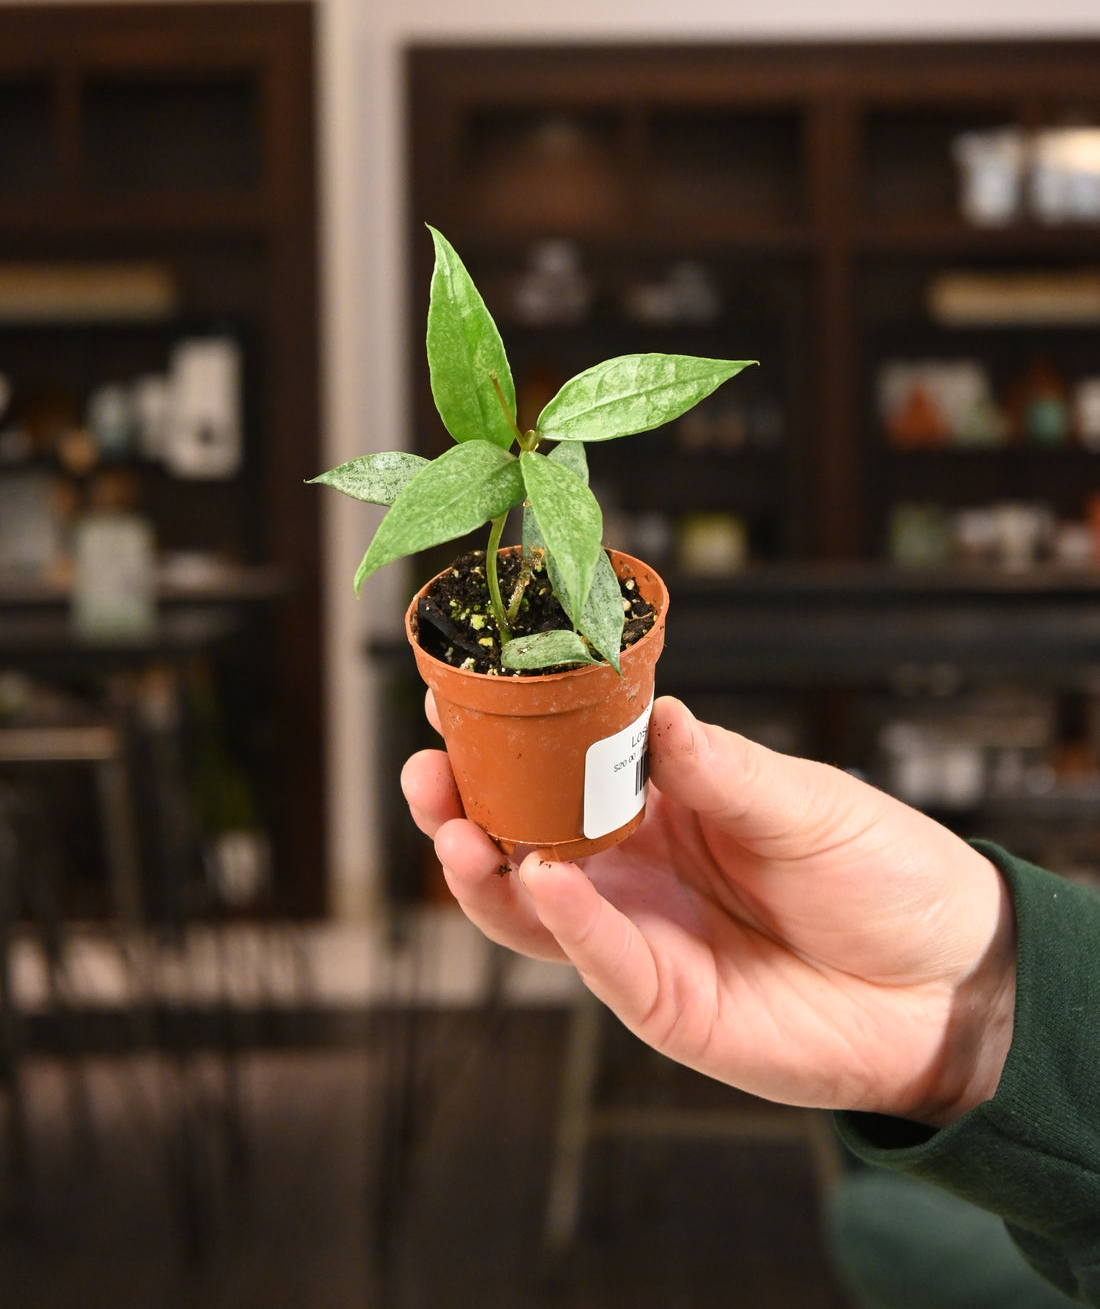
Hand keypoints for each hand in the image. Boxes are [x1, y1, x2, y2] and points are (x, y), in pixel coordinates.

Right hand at [402, 695, 1015, 1127]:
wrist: (947, 984)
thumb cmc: (881, 875)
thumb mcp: (806, 802)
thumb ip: (725, 770)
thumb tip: (663, 716)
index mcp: (662, 799)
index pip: (564, 759)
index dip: (508, 729)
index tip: (459, 688)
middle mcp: (634, 864)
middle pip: (522, 833)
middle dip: (462, 802)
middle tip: (431, 768)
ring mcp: (639, 933)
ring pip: (531, 903)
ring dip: (484, 868)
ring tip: (457, 828)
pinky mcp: (660, 999)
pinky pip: (597, 959)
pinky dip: (564, 923)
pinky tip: (542, 882)